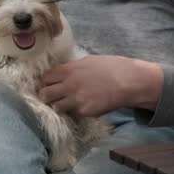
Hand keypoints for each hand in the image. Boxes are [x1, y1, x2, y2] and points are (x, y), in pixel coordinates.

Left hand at [38, 55, 163, 116]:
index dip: (47, 81)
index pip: (46, 78)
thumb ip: (73, 68)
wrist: (128, 81)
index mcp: (69, 70)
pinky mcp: (85, 111)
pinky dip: (77, 111)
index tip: (50, 84)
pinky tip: (85, 105)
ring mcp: (76, 100)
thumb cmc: (112, 67)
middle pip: (45, 94)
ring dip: (59, 106)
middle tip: (51, 97)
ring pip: (56, 107)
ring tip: (67, 104)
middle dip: (46, 96)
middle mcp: (69, 85)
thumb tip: (64, 72)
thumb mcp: (89, 61)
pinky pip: (74, 113)